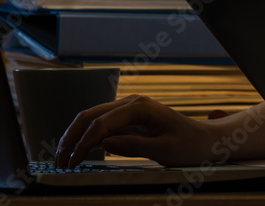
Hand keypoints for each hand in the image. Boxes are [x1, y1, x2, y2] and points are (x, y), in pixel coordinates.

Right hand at [54, 94, 213, 168]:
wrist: (206, 140)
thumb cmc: (190, 145)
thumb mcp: (164, 151)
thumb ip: (133, 147)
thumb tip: (103, 144)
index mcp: (141, 106)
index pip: (102, 123)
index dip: (83, 143)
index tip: (71, 163)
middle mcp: (133, 102)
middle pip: (91, 116)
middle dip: (72, 137)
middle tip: (59, 161)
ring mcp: (130, 109)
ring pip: (93, 118)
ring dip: (76, 136)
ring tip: (64, 158)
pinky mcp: (129, 118)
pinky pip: (102, 124)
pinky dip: (87, 137)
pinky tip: (79, 151)